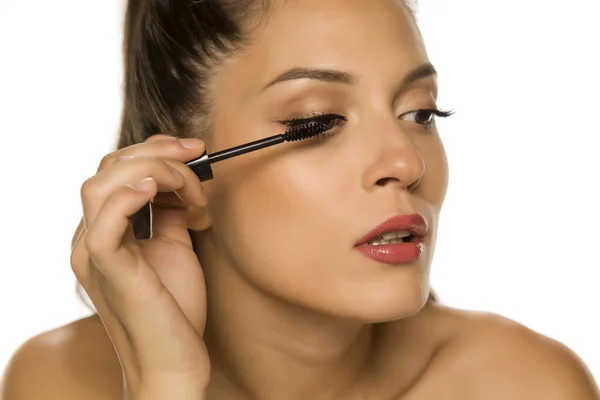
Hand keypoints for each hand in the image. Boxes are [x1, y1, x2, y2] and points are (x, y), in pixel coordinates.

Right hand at [70, 135, 209, 398]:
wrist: (173, 362)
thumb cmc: (175, 309)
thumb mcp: (176, 247)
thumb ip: (172, 213)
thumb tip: (184, 182)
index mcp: (105, 231)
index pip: (117, 171)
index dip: (156, 150)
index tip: (197, 150)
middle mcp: (90, 238)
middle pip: (108, 169)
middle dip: (158, 152)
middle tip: (199, 154)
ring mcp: (93, 254)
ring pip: (102, 185)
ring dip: (154, 171)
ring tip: (193, 190)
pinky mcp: (108, 270)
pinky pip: (105, 220)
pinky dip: (130, 195)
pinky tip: (160, 190)